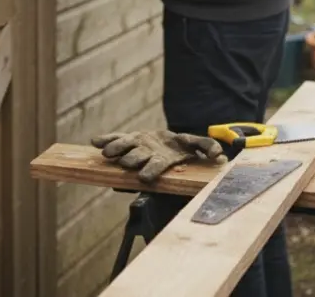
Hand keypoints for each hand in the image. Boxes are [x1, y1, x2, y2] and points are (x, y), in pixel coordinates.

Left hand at [91, 129, 225, 182]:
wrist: (168, 143)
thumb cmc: (182, 147)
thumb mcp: (196, 144)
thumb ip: (206, 147)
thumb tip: (218, 155)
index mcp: (162, 161)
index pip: (157, 167)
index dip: (151, 171)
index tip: (144, 177)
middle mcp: (146, 156)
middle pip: (137, 159)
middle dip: (131, 160)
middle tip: (125, 162)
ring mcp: (136, 147)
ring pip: (124, 149)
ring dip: (116, 151)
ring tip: (106, 153)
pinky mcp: (129, 139)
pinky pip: (116, 138)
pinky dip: (106, 139)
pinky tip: (95, 141)